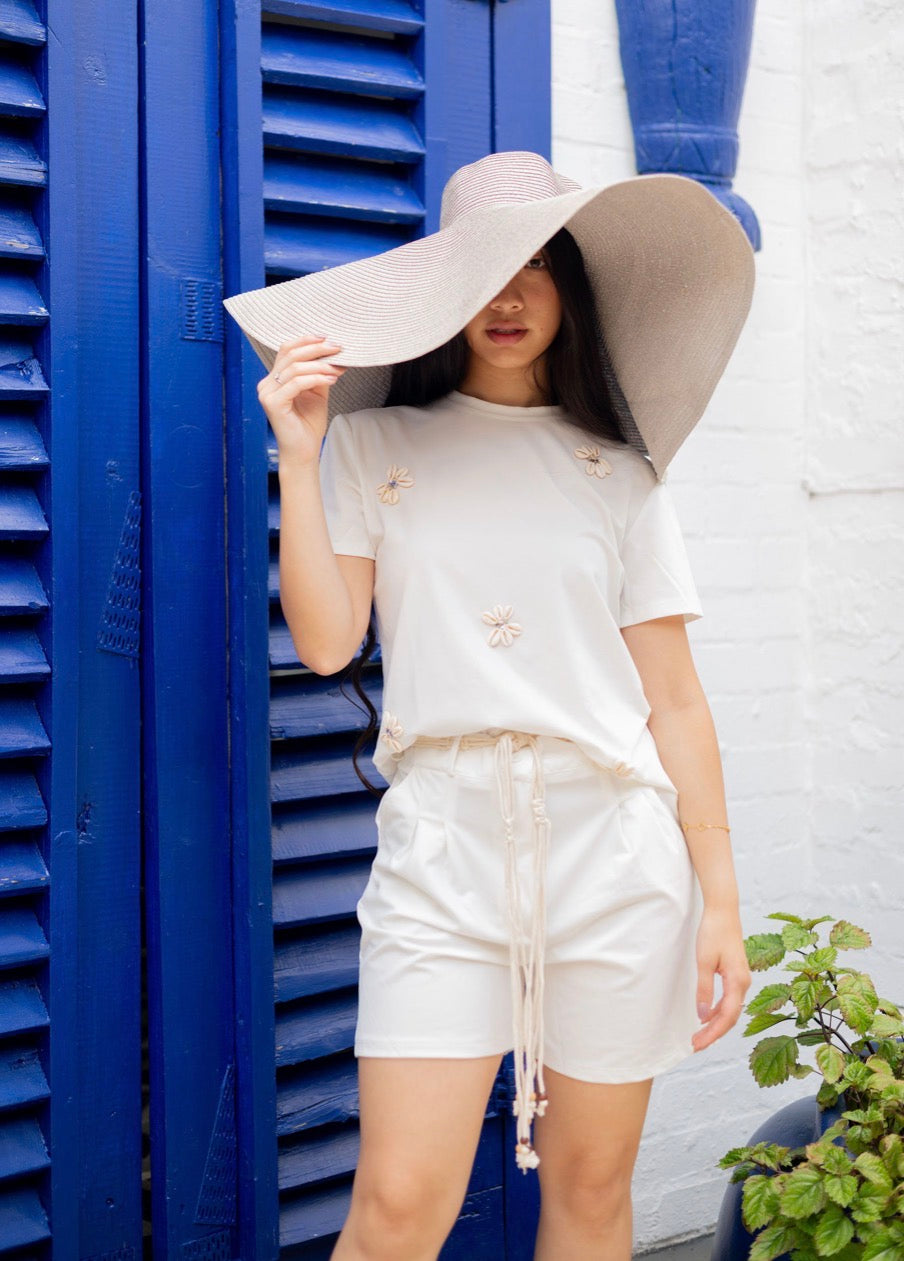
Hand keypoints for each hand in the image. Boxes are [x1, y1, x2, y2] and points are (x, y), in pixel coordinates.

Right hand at [256, 334, 347, 466]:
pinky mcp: (272, 403)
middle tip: (337, 348)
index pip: (288, 350)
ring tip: (338, 368)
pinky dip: (316, 378)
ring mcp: (267, 393)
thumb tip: (334, 353)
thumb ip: (319, 373)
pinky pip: (297, 383)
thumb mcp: (317, 392)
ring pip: (295, 368)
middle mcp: (267, 383)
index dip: (307, 340)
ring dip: (320, 365)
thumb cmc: (309, 424)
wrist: (303, 451)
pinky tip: (332, 379)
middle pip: (291, 354)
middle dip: (317, 349)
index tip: (329, 339)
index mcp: (275, 378)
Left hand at [692, 904, 751, 1052]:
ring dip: (715, 1024)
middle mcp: (743, 983)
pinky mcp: (736, 975)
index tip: (697, 1044)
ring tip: (699, 1036)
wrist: (723, 911)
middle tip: (695, 1046)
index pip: (726, 1017)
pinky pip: (729, 1000)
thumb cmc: (713, 932)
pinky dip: (718, 1012)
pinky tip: (706, 1016)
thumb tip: (702, 1016)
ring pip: (730, 1010)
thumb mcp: (704, 961)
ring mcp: (741, 979)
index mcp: (738, 982)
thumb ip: (704, 989)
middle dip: (713, 1034)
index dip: (712, 1034)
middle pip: (730, 1018)